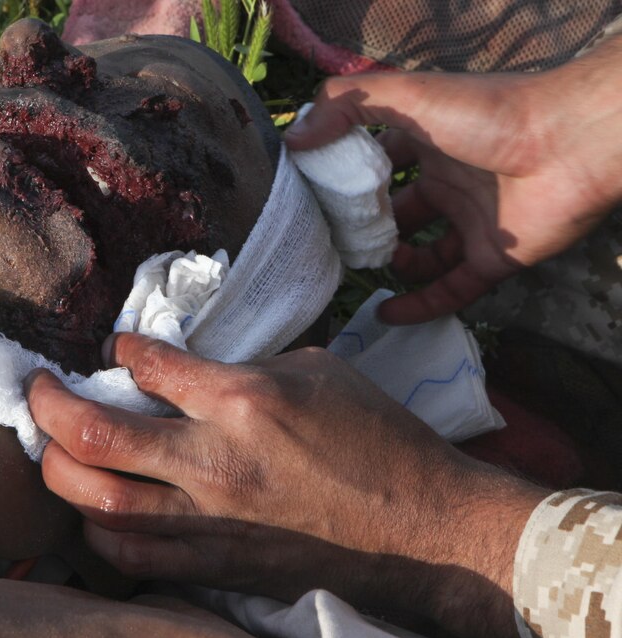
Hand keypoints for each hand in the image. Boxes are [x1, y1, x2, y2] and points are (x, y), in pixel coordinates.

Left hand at [26, 333, 546, 637]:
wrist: (424, 528)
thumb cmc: (380, 440)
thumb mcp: (317, 371)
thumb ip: (243, 367)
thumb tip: (192, 368)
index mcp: (243, 401)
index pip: (148, 364)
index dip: (119, 349)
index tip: (113, 349)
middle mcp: (215, 462)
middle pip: (95, 436)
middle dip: (47, 407)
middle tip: (38, 390)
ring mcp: (209, 521)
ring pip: (97, 503)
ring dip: (58, 471)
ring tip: (53, 449)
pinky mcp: (214, 565)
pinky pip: (131, 555)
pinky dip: (97, 530)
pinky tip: (93, 510)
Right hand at [284, 37, 621, 323]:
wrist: (571, 144)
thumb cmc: (490, 113)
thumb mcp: (408, 95)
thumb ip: (348, 106)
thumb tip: (293, 140)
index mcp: (431, 140)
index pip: (379, 160)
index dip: (347, 176)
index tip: (310, 196)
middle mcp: (450, 181)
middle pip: (397, 210)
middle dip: (364, 226)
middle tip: (324, 243)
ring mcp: (472, 223)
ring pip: (422, 254)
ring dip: (390, 264)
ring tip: (354, 271)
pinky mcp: (492, 260)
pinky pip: (449, 291)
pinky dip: (419, 306)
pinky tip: (384, 313)